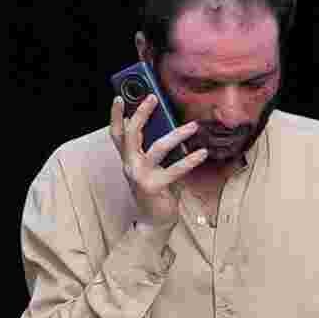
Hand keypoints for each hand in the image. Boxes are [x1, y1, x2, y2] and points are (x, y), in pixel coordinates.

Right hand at [116, 101, 218, 221]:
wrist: (154, 220)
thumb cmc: (157, 189)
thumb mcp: (152, 166)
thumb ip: (154, 148)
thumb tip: (169, 123)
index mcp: (128, 158)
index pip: (117, 134)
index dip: (116, 115)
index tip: (120, 96)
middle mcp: (130, 165)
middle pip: (131, 134)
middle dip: (142, 113)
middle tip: (154, 97)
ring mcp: (141, 176)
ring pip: (158, 148)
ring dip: (177, 134)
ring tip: (193, 126)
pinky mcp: (155, 187)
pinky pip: (175, 170)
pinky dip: (190, 160)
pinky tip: (202, 153)